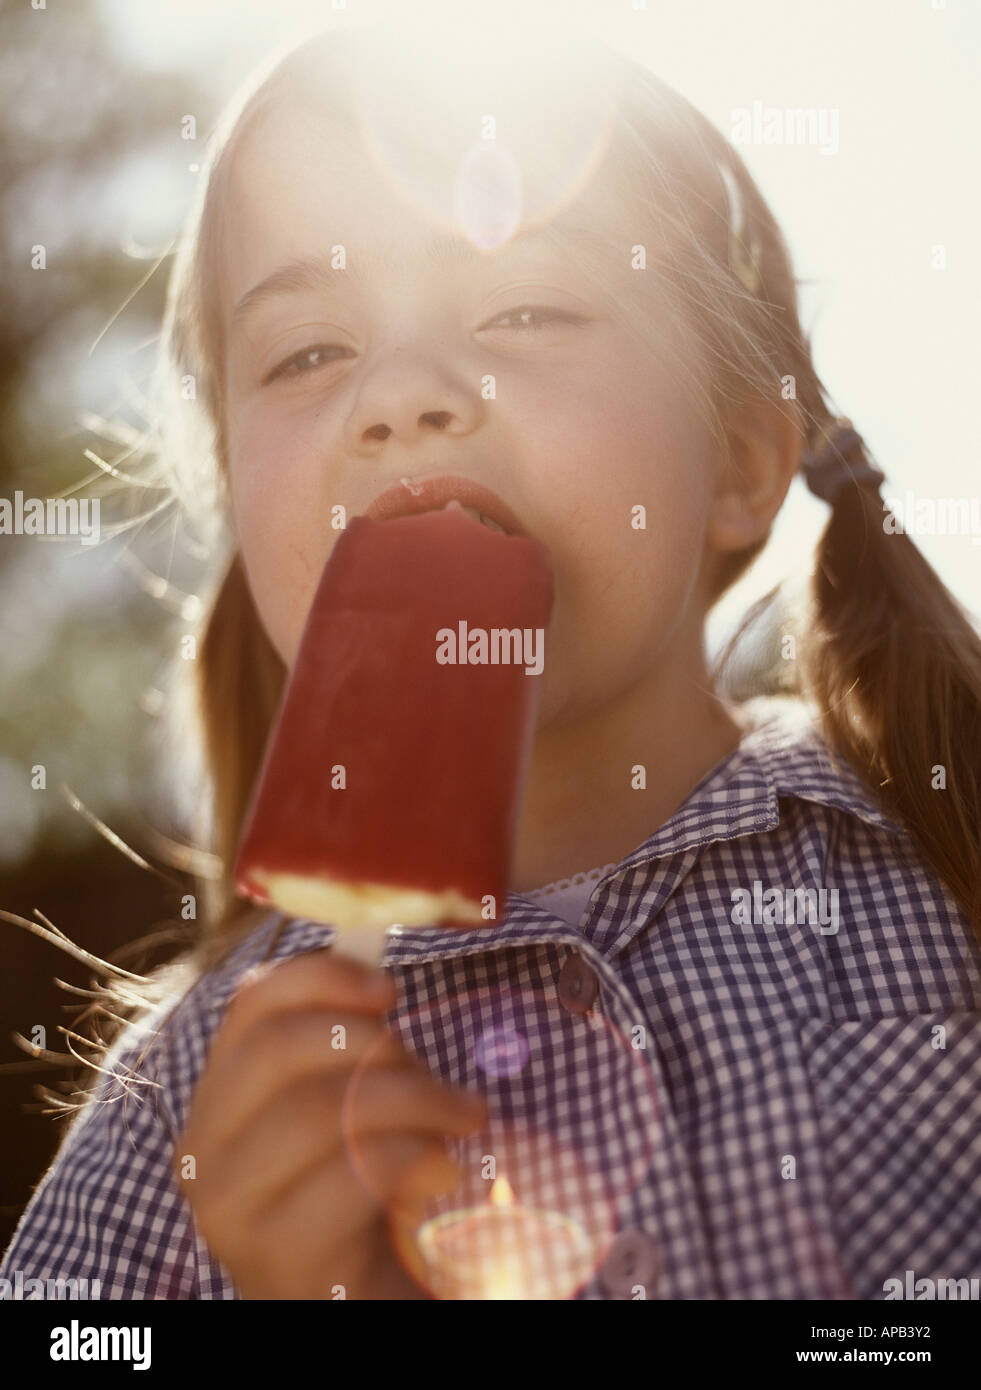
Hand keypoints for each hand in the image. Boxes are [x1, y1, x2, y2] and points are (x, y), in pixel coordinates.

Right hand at [174, 948, 485, 1298]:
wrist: (355, 1302)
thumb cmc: (356, 1198)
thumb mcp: (342, 1112)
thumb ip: (343, 1052)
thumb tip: (378, 969)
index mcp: (214, 1101)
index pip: (250, 1006)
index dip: (323, 977)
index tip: (390, 987)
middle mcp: (201, 1151)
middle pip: (282, 1050)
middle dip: (378, 1046)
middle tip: (437, 1073)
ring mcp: (230, 1207)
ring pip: (321, 1108)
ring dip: (415, 1100)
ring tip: (462, 1118)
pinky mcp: (276, 1254)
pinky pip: (351, 1172)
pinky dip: (415, 1156)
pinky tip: (446, 1170)